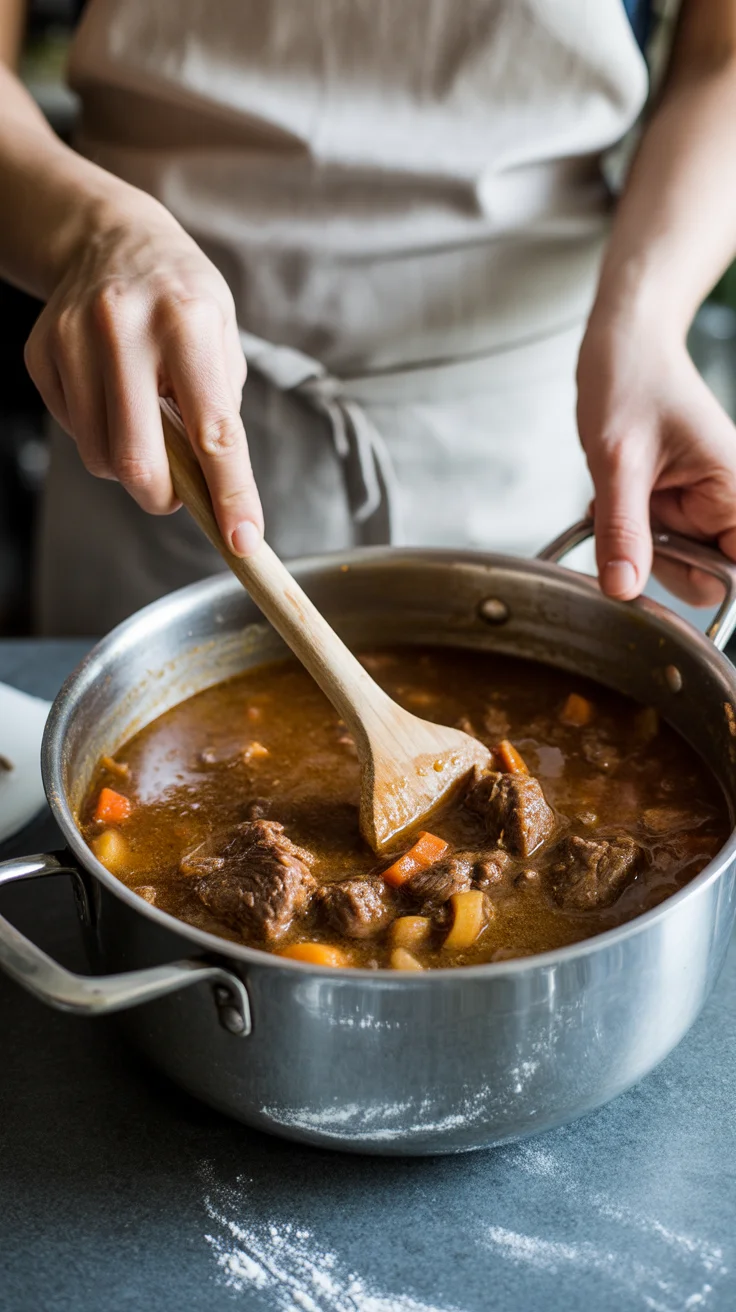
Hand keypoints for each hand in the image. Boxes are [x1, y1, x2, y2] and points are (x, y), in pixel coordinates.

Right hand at [24, 191, 262, 555]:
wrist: (111, 238)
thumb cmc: (181, 300)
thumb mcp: (222, 339)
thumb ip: (220, 412)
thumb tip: (215, 490)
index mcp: (188, 324)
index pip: (214, 431)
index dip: (231, 494)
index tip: (244, 539)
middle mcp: (125, 327)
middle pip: (139, 460)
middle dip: (164, 497)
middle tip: (178, 495)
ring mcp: (73, 338)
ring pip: (100, 456)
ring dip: (130, 465)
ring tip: (147, 425)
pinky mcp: (41, 352)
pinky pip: (73, 431)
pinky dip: (100, 435)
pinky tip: (113, 398)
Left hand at [577, 309, 735, 604]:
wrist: (624, 344)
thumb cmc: (631, 380)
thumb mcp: (617, 462)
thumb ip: (623, 530)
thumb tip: (623, 589)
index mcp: (735, 489)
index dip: (699, 578)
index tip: (654, 562)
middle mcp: (729, 499)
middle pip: (705, 575)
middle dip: (656, 558)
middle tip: (624, 518)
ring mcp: (705, 501)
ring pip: (676, 560)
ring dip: (636, 540)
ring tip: (618, 494)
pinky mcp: (682, 499)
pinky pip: (658, 538)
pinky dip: (630, 526)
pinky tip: (617, 493)